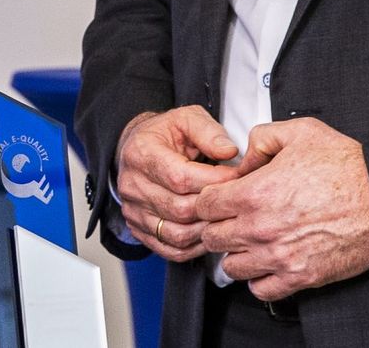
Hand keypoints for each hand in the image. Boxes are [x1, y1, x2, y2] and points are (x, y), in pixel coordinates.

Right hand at [113, 106, 244, 261]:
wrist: (138, 147)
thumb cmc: (164, 134)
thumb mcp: (187, 118)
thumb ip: (209, 132)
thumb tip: (229, 151)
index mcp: (142, 154)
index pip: (180, 178)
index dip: (214, 182)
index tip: (236, 177)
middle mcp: (133, 184)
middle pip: (180, 209)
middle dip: (214, 207)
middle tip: (235, 199)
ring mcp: (134, 210)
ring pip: (176, 234)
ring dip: (206, 230)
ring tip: (224, 217)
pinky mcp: (139, 228)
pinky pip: (170, 249)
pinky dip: (194, 247)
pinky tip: (208, 233)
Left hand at [195, 117, 368, 300]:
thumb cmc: (349, 167)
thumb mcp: (301, 132)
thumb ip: (262, 138)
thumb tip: (244, 157)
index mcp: (255, 192)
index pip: (203, 204)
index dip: (209, 199)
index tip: (220, 199)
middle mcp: (260, 227)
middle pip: (212, 237)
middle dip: (218, 226)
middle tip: (232, 220)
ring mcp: (279, 256)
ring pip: (231, 266)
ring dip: (236, 254)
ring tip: (250, 243)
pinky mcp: (300, 277)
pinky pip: (260, 290)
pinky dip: (259, 279)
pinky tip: (267, 263)